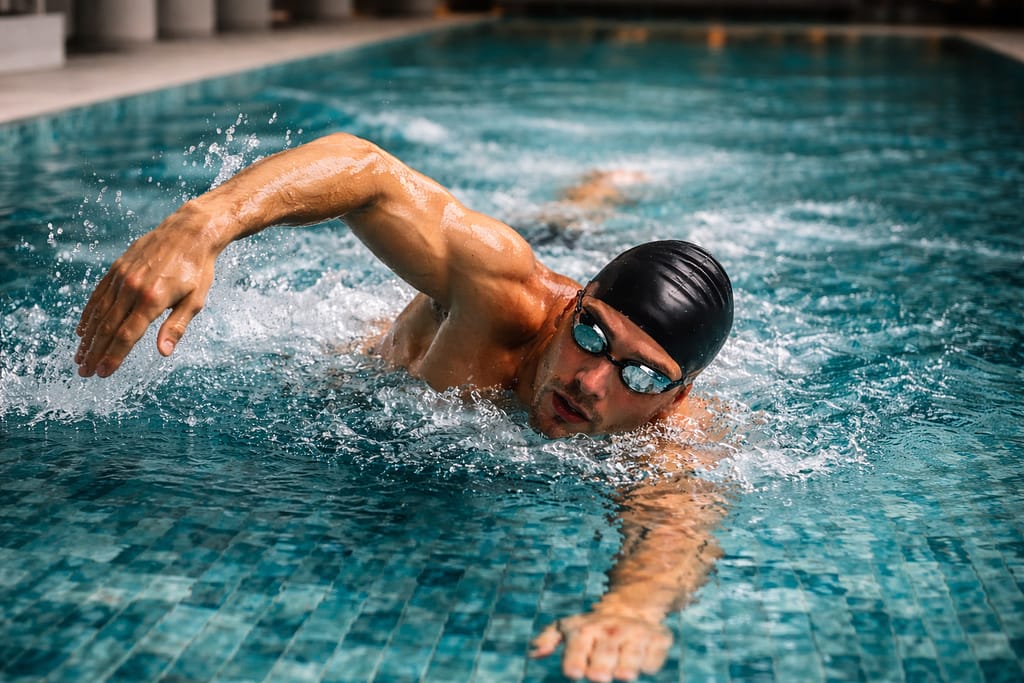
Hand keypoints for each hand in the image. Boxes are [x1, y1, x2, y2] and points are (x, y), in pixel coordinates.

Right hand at [75, 208, 219, 377]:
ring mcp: (122, 277)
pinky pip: (98, 295)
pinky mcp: (117, 268)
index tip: (103, 373)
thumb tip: (163, 353)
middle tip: (85, 372)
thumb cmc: (197, 270)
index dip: (114, 356)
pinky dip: (89, 314)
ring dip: (88, 337)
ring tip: (80, 357)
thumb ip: (176, 327)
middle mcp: (132, 288)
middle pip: (108, 327)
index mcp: (153, 299)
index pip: (127, 335)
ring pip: (99, 312)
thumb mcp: (196, 301)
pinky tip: (83, 330)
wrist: (189, 232)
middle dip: (95, 353)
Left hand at [530, 610, 672, 681]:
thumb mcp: (568, 627)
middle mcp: (611, 630)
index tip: (573, 674)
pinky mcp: (659, 638)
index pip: (579, 644)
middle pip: (607, 650)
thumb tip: (534, 653)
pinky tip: (645, 666)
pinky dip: (651, 660)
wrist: (632, 605)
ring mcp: (636, 633)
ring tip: (624, 676)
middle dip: (602, 664)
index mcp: (586, 629)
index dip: (575, 659)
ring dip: (628, 663)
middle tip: (597, 678)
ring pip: (633, 651)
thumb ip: (549, 638)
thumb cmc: (592, 626)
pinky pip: (656, 651)